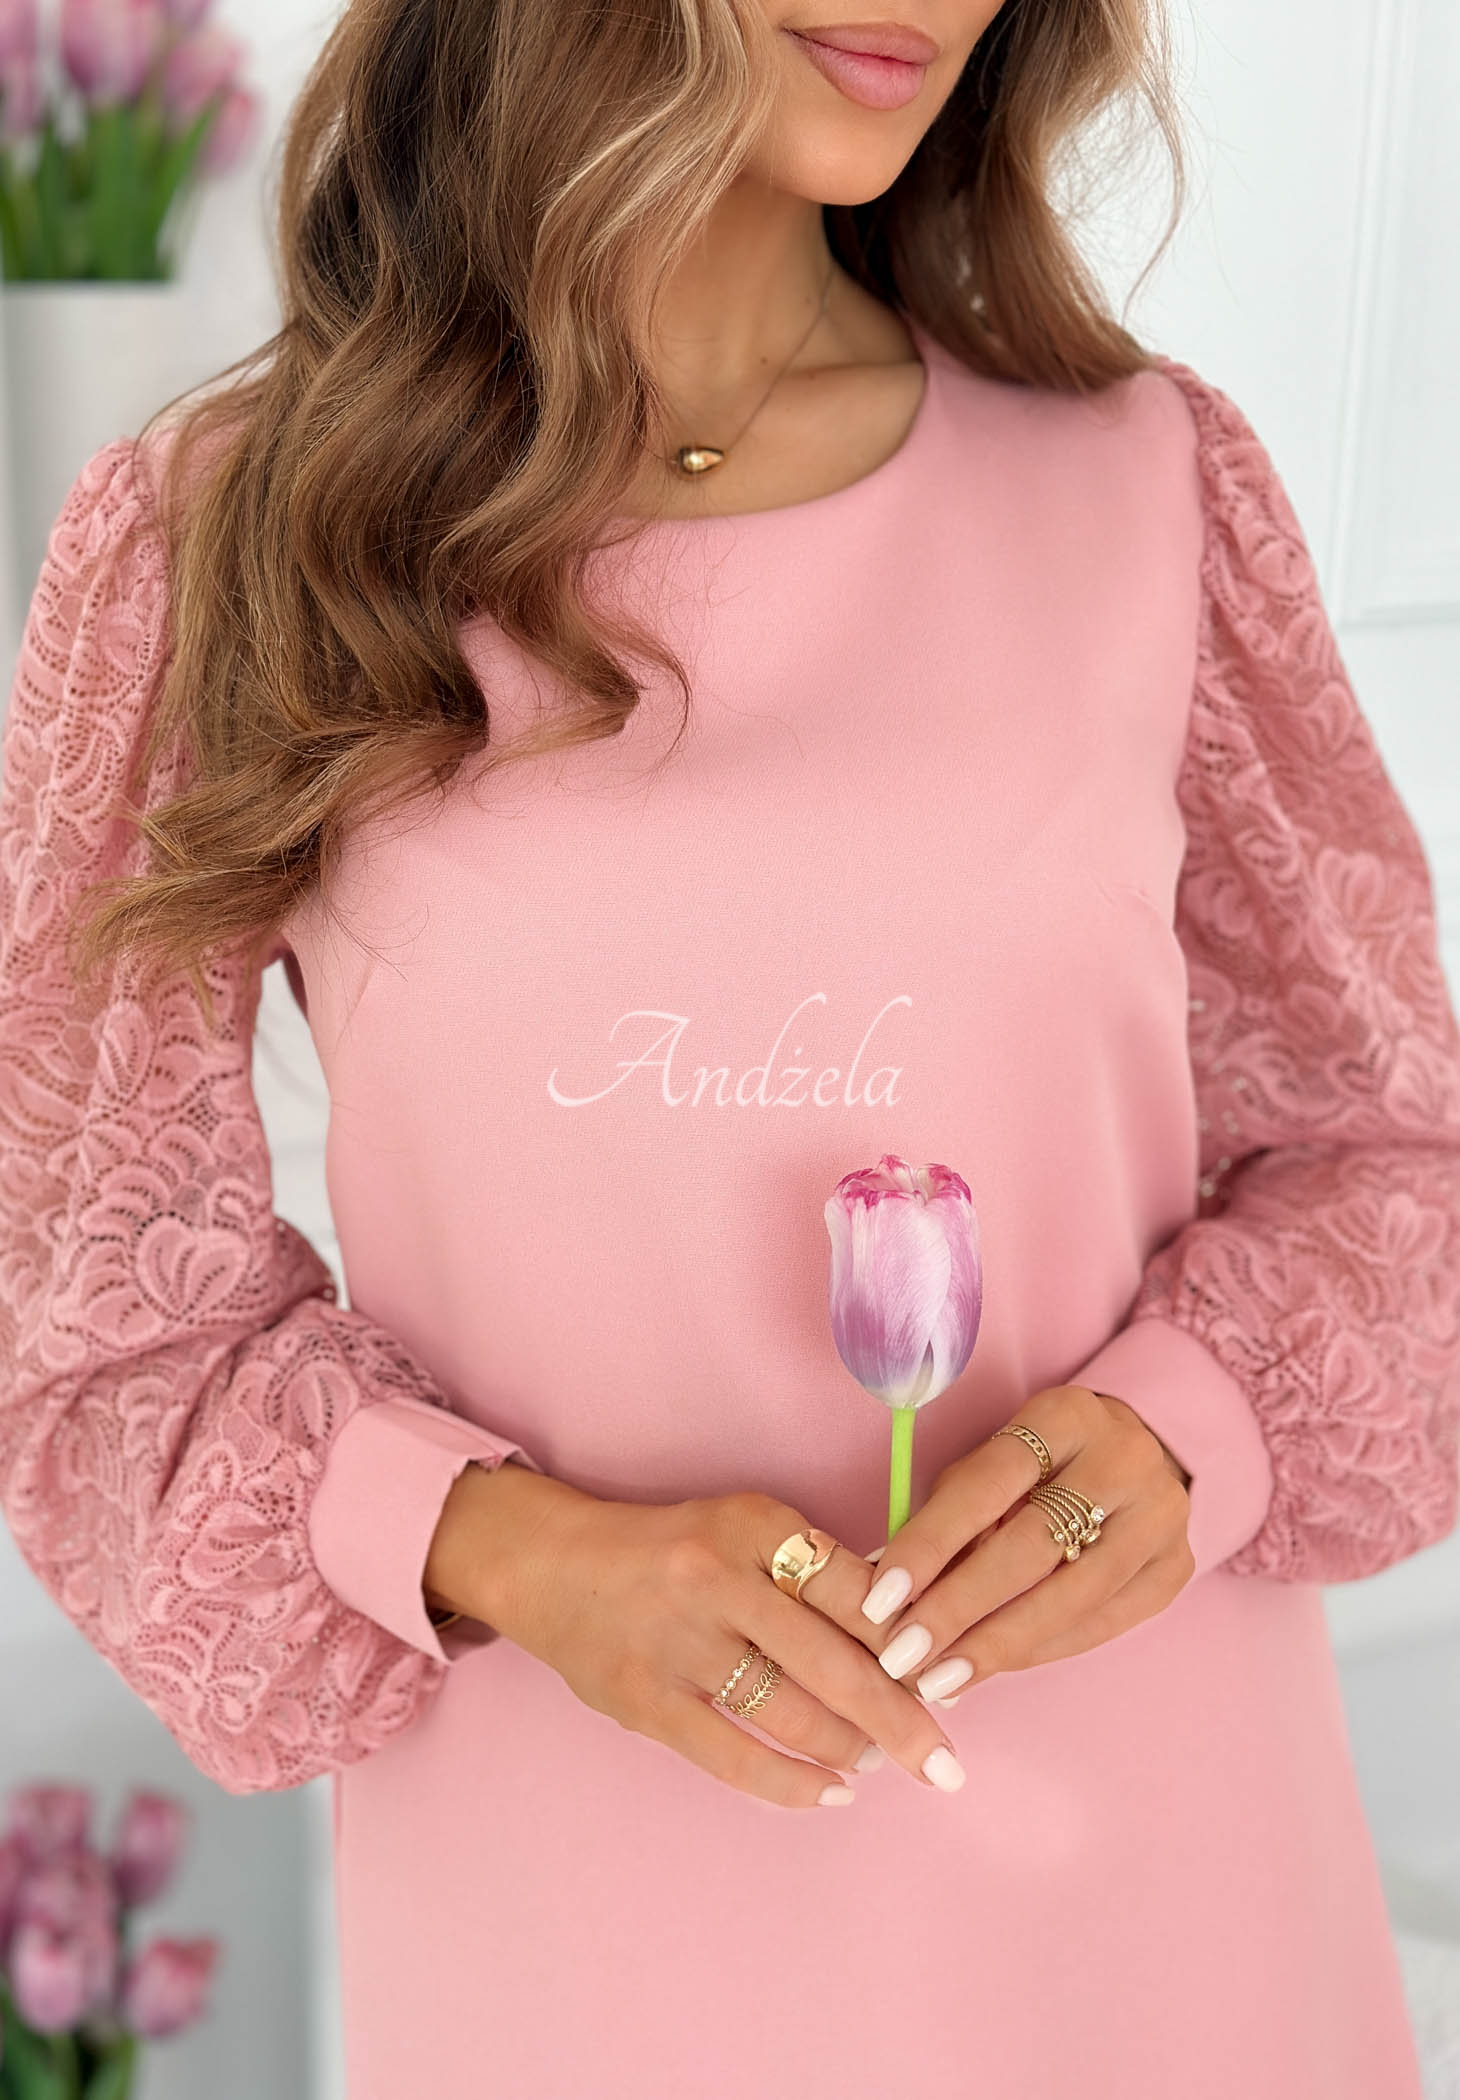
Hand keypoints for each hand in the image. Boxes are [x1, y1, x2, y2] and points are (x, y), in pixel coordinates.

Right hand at [443, 1461, 966, 1807]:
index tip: (949, 1676)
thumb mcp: (742, 1529)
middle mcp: (719, 1578)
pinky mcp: (646, 1700)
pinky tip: (831, 1793)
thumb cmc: (670, 1550)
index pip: (858, 1590)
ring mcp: (679, 1643)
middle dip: (903, 1718)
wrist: (549, 1562)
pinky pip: (734, 1757)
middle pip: (837, 1660)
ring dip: (851, 1748)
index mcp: (754, 1525)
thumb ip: (811, 1572)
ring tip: (880, 1761)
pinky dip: (792, 1783)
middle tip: (949, 1763)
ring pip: (793, 1713)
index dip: (910, 1641)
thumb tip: (906, 1632)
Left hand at [801, 1385, 1194, 1703]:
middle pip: (1030, 1547)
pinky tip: (991, 1669)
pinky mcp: (1174, 1569)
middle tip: (904, 1657)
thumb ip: (948, 1516)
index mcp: (1066, 1415)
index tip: (881, 1600)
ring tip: (939, 1679)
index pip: (987, 1484)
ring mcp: (1161, 1517)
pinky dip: (1038, 1651)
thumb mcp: (992, 1464)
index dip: (929, 1545)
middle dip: (958, 1609)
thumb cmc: (1039, 1463)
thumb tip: (884, 1588)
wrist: (1139, 1455)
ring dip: (996, 1646)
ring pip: (1070, 1596)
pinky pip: (1099, 1625)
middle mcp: (1124, 1459)